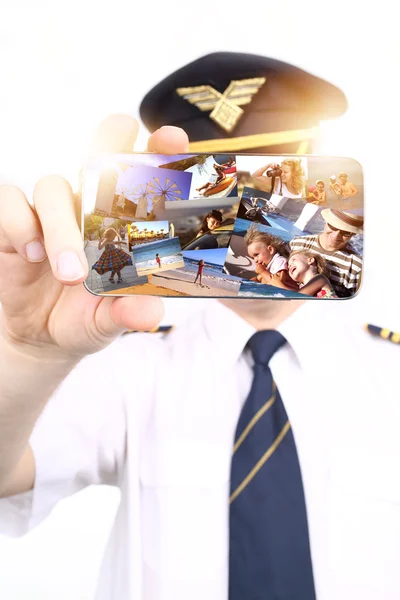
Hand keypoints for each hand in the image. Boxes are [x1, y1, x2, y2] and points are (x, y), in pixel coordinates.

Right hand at [0, 115, 188, 359]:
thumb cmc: (89, 316)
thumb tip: (148, 313)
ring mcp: (51, 211)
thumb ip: (129, 312)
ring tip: (71, 275)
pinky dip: (20, 224)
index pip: (142, 174)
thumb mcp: (112, 319)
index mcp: (122, 221)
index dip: (157, 150)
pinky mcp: (15, 222)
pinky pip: (10, 201)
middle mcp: (88, 206)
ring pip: (53, 187)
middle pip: (97, 152)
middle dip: (108, 142)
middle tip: (113, 165)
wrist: (46, 338)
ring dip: (62, 229)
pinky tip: (32, 255)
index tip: (173, 137)